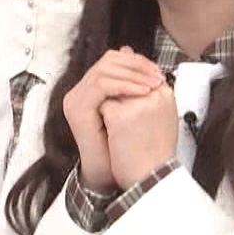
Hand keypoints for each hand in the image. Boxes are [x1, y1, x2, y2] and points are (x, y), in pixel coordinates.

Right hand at [62, 48, 164, 192]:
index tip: (157, 70)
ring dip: (133, 74)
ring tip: (153, 84)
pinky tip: (142, 92)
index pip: (111, 60)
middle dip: (136, 64)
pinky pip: (103, 86)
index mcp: (90, 90)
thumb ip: (136, 89)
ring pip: (105, 69)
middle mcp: (80, 92)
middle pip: (107, 61)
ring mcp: (76, 99)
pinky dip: (125, 86)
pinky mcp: (78, 108)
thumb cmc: (126, 147)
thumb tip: (149, 70)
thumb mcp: (134, 111)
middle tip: (157, 74)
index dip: (136, 61)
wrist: (113, 173)